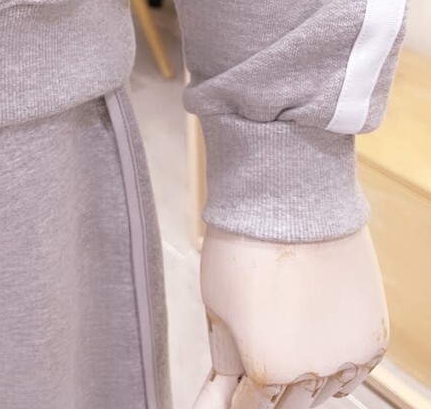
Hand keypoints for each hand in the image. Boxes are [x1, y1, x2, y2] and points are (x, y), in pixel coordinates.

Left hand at [191, 224, 388, 408]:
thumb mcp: (216, 306)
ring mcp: (347, 356)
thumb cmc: (245, 246)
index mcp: (266, 371)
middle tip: (256, 361)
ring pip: (324, 391)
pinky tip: (318, 342)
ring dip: (304, 379)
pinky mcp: (373, 336)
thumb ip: (224, 358)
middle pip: (289, 405)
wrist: (290, 200)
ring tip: (287, 340)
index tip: (233, 389)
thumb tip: (223, 390)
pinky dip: (337, 365)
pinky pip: (355, 371)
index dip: (238, 399)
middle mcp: (311, 374)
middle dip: (269, 391)